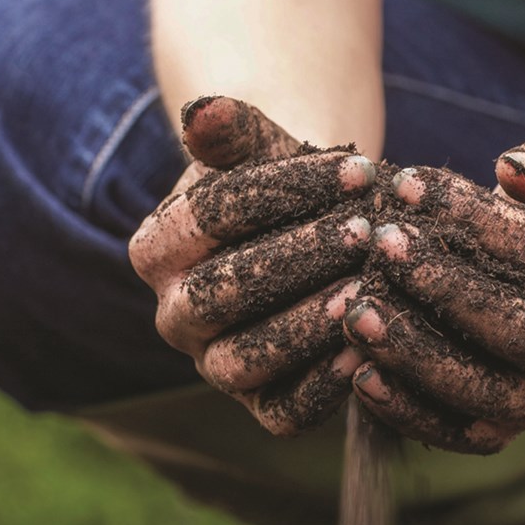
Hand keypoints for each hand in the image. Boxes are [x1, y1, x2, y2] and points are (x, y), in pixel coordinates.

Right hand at [129, 97, 375, 433]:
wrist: (319, 232)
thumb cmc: (289, 187)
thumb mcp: (263, 150)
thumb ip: (233, 130)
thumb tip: (202, 112)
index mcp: (156, 248)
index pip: (210, 218)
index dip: (282, 191)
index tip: (357, 170)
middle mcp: (173, 315)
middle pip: (221, 292)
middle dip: (299, 259)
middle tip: (366, 232)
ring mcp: (212, 365)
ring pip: (244, 358)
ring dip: (308, 325)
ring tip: (366, 290)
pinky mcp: (261, 406)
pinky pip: (284, 412)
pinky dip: (323, 387)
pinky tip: (368, 350)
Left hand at [343, 138, 524, 452]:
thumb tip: (515, 171)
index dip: (475, 218)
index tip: (407, 185)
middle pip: (517, 331)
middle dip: (442, 287)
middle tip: (379, 247)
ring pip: (483, 393)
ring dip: (415, 354)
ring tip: (356, 312)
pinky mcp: (497, 434)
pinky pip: (451, 434)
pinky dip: (403, 409)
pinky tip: (357, 373)